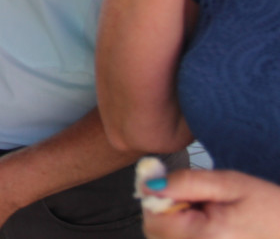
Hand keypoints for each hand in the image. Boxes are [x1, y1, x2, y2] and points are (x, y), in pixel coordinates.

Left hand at [143, 169, 279, 238]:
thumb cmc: (271, 208)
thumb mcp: (230, 184)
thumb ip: (186, 182)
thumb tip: (149, 184)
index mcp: (206, 237)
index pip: (153, 220)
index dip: (155, 198)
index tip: (172, 186)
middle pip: (155, 233)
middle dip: (164, 212)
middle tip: (195, 200)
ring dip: (173, 224)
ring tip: (205, 214)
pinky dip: (184, 235)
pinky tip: (206, 227)